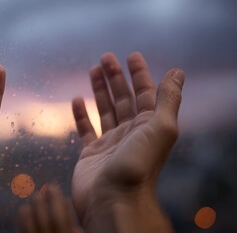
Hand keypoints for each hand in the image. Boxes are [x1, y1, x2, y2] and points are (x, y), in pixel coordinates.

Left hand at [17, 185, 83, 232]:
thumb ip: (74, 224)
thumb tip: (64, 200)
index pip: (60, 218)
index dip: (56, 200)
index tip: (53, 187)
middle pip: (44, 221)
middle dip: (41, 204)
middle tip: (39, 193)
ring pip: (31, 229)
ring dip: (29, 212)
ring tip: (29, 202)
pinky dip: (21, 222)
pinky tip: (22, 212)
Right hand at [71, 52, 183, 231]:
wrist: (113, 199)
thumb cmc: (138, 164)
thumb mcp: (160, 128)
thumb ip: (168, 99)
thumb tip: (177, 72)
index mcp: (148, 126)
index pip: (145, 93)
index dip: (140, 74)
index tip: (131, 56)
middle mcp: (130, 133)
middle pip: (122, 99)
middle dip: (115, 77)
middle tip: (105, 58)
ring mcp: (110, 143)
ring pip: (104, 110)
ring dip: (99, 90)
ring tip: (92, 70)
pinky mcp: (91, 153)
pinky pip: (86, 129)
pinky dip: (81, 114)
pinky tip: (77, 100)